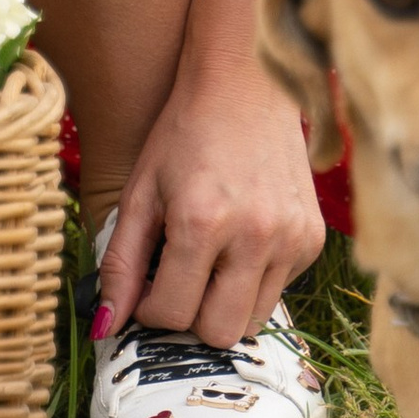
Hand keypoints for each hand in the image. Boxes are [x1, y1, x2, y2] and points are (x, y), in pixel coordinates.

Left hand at [95, 60, 324, 351]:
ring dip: (225, 306)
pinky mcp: (313, 239)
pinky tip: (242, 242)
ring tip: (211, 262)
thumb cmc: (184, 134)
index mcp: (202, 222)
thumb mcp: (140, 192)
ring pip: (253, 322)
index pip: (171, 313)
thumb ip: (120, 263)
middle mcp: (254, 236)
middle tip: (178, 282)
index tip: (147, 289)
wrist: (245, 84)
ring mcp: (291, 239)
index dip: (149, 310)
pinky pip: (279, 291)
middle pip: (218, 333)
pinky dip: (255, 282)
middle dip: (190, 318)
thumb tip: (105, 327)